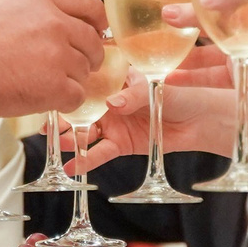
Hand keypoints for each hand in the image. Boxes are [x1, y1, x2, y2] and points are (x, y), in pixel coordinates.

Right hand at [0, 0, 106, 120]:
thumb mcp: (2, 7)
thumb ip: (34, 11)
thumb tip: (55, 20)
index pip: (88, 4)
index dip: (97, 20)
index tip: (98, 31)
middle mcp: (56, 23)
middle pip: (92, 42)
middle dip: (85, 56)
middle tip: (65, 68)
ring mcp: (59, 55)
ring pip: (85, 72)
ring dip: (68, 81)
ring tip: (38, 84)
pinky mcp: (56, 86)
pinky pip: (77, 97)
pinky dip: (63, 103)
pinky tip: (41, 99)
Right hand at [70, 82, 237, 172]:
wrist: (200, 120)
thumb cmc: (182, 94)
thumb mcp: (155, 88)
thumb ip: (132, 96)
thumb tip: (111, 103)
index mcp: (116, 79)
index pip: (89, 81)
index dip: (71, 86)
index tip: (54, 91)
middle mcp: (110, 100)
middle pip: (82, 108)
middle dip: (63, 116)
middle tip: (47, 124)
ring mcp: (114, 123)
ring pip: (87, 130)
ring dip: (71, 137)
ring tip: (56, 143)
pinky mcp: (122, 144)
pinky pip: (101, 152)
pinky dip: (87, 160)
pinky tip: (71, 167)